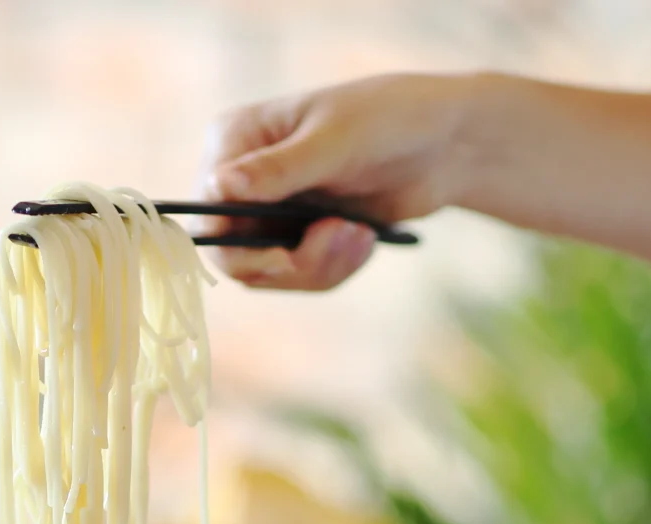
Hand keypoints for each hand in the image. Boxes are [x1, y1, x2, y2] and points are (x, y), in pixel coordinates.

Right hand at [199, 73, 478, 289]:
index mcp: (234, 140)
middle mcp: (242, 180)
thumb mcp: (333, 142)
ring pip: (270, 274)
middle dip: (291, 261)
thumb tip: (219, 186)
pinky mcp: (300, 236)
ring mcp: (271, 211)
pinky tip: (365, 239)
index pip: (207, 210)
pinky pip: (302, 276)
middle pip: (235, 254)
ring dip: (320, 265)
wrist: (443, 143)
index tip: (284, 257)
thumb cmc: (386, 119)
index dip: (235, 245)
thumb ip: (279, 169)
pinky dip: (335, 267)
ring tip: (362, 234)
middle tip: (342, 239)